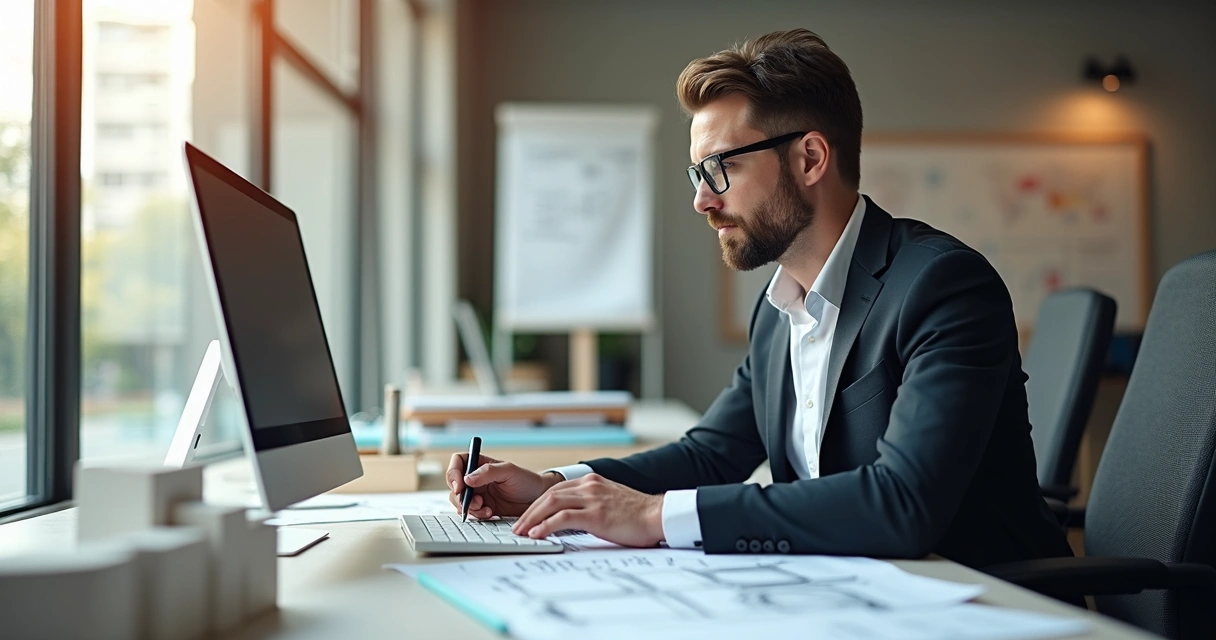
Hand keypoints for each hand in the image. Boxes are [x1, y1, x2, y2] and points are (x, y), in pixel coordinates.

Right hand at [446, 453, 561, 518]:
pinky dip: (476, 515)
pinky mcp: (482, 507)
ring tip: (485, 509)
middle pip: (455, 484)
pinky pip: (470, 512)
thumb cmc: (526, 480)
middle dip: (461, 496)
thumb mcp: (509, 471)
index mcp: (480, 463)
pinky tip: (489, 513)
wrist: (537, 499)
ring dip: (469, 507)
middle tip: (476, 502)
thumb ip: (488, 472)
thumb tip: (467, 479)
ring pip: (459, 500)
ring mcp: (478, 493)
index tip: (460, 486)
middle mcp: (476, 478)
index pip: (459, 462)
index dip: (454, 473)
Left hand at [512, 473, 664, 547]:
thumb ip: (590, 506)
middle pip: (548, 496)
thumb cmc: (638, 515)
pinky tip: (537, 535)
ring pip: (551, 504)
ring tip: (521, 533)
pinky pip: (562, 518)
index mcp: (591, 482)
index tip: (526, 518)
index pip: (555, 491)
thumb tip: (571, 521)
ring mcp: (592, 498)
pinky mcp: (596, 514)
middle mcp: (589, 486)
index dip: (537, 505)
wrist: (658, 515)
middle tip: (517, 527)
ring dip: (532, 519)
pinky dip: (546, 526)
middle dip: (529, 512)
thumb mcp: (609, 503)